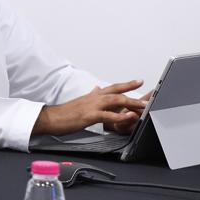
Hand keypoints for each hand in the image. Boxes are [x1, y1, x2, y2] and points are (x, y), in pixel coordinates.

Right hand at [32, 80, 146, 136]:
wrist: (51, 118)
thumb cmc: (65, 112)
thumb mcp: (80, 101)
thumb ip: (91, 95)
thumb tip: (97, 88)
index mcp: (93, 95)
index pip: (113, 87)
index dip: (126, 84)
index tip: (139, 81)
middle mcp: (94, 98)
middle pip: (117, 92)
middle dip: (134, 93)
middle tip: (148, 97)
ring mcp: (92, 106)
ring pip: (115, 101)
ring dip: (130, 103)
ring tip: (143, 106)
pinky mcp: (89, 116)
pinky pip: (107, 115)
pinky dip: (119, 116)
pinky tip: (128, 117)